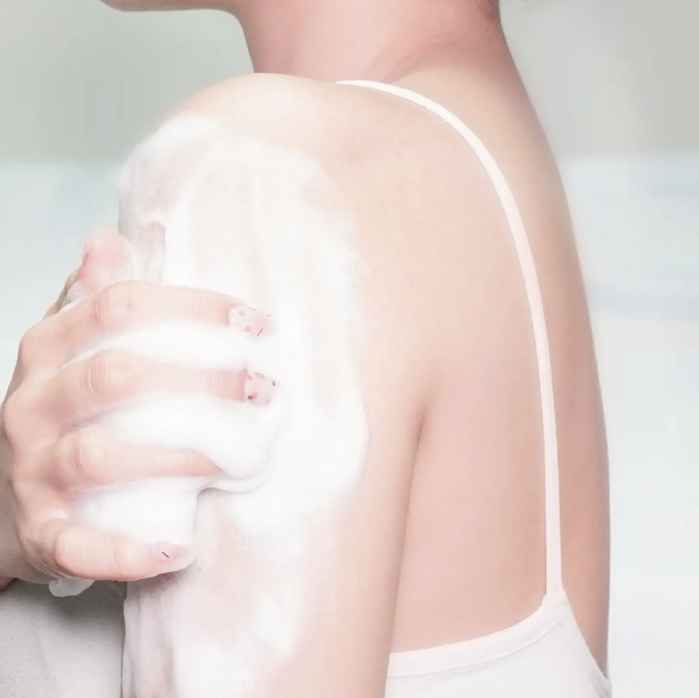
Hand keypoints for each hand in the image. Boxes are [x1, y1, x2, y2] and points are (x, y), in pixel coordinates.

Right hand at [0, 228, 273, 586]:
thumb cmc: (57, 415)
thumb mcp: (65, 350)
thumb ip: (89, 298)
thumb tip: (112, 236)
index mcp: (46, 350)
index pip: (119, 307)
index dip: (193, 309)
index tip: (255, 324)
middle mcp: (32, 404)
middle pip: (117, 375)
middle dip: (200, 378)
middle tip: (261, 388)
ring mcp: (32, 470)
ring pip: (102, 455)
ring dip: (179, 456)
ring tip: (235, 459)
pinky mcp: (41, 532)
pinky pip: (79, 545)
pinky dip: (128, 551)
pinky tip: (179, 550)